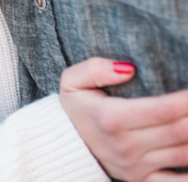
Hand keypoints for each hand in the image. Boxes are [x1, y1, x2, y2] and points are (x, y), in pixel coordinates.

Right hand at [60, 58, 187, 181]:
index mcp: (111, 119)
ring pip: (184, 155)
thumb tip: (128, 69)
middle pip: (179, 132)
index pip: (161, 110)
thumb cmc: (75, 108)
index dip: (187, 101)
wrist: (63, 144)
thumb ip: (94, 69)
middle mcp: (126, 146)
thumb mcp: (71, 81)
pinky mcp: (143, 181)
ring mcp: (137, 167)